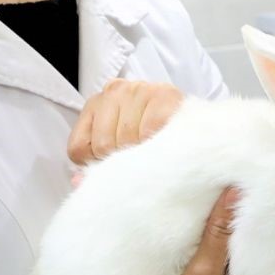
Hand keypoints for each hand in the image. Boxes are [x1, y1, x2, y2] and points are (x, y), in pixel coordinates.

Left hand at [69, 79, 184, 165]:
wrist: (195, 123)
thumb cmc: (149, 134)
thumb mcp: (117, 145)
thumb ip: (95, 164)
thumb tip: (79, 184)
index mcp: (95, 105)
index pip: (79, 148)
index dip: (97, 163)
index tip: (115, 163)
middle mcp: (114, 92)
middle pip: (102, 145)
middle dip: (121, 160)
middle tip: (139, 157)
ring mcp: (138, 90)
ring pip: (126, 139)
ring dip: (141, 153)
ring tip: (153, 150)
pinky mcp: (163, 95)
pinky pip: (150, 130)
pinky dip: (156, 144)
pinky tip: (163, 142)